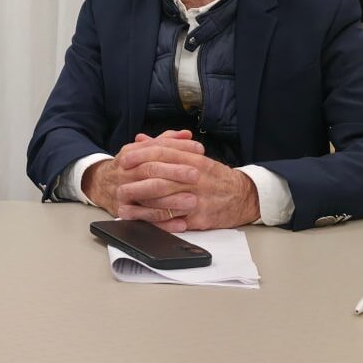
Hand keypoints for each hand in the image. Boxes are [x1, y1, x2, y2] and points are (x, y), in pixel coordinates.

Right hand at [83, 129, 202, 220]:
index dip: (178, 148)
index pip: (155, 148)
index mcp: (130, 154)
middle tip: (196, 175)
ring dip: (171, 200)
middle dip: (175, 172)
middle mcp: (125, 172)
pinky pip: (145, 219)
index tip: (198, 151)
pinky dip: (164, 222)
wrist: (99, 184)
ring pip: (148, 196)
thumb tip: (186, 135)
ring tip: (192, 201)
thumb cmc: (129, 167)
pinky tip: (180, 222)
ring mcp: (123, 193)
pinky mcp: (124, 212)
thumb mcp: (142, 150)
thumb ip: (165, 141)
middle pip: (150, 170)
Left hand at [88, 130, 260, 231]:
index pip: (163, 152)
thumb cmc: (214, 177)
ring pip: (165, 201)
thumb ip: (166, 147)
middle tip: (119, 186)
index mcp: (194, 159)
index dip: (141, 155)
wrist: (243, 196)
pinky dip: (158, 222)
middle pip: (161, 178)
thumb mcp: (194, 157)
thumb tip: (140, 139)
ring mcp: (198, 198)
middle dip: (137, 183)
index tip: (124, 159)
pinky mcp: (201, 217)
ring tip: (124, 207)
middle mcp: (196, 177)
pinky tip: (143, 222)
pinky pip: (175, 220)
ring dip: (142, 205)